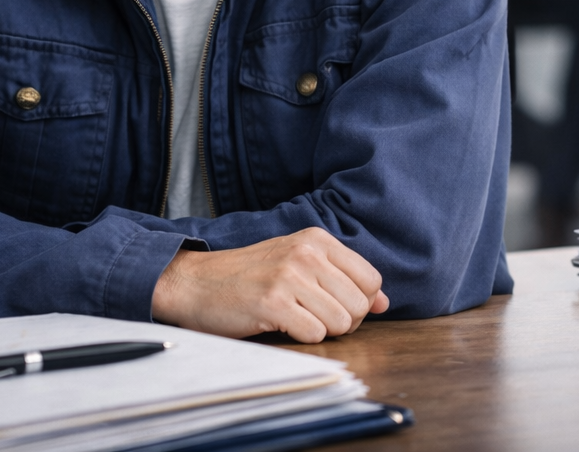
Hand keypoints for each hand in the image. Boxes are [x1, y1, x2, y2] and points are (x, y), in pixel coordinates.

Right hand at [151, 227, 389, 342]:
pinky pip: (315, 333)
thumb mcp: (298, 263)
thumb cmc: (249, 276)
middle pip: (360, 305)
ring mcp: (289, 276)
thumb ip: (343, 278)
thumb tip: (384, 302)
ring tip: (296, 319)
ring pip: (340, 322)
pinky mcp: (272, 303)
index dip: (360, 303)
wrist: (195, 282)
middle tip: (313, 318)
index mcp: (317, 240)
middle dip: (343, 322)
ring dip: (322, 330)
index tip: (335, 306)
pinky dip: (302, 337)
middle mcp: (307, 253)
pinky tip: (281, 325)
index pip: (371, 280)